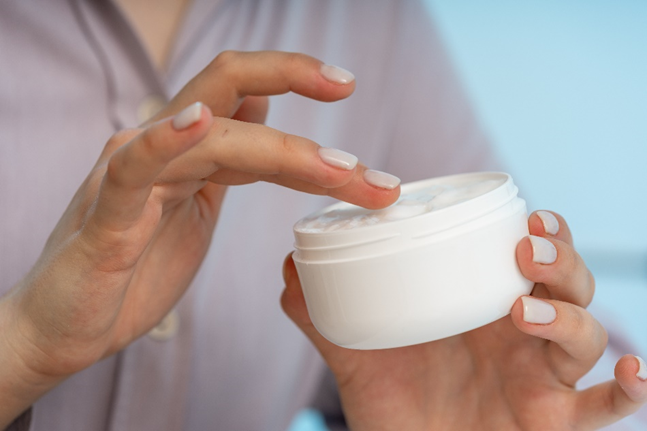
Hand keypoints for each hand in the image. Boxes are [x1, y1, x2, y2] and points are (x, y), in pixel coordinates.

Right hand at [0, 51, 399, 426]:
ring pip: (208, 135)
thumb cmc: (135, 269)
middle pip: (227, 88)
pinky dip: (165, 140)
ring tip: (336, 168)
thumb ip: (229, 160)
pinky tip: (197, 120)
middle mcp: (160, 148)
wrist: (69, 326)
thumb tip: (261, 110)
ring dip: (279, 148)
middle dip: (294, 81)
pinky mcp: (107, 215)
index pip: (247, 100)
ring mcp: (132, 176)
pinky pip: (134, 168)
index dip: (297, 85)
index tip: (347, 87)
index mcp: (187, 149)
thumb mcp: (198, 205)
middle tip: (349, 87)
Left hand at [282, 211, 646, 429]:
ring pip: (586, 332)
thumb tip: (288, 266)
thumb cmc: (391, 405)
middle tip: (525, 247)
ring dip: (570, 314)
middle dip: (559, 257)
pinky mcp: (554, 422)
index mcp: (480, 305)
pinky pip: (608, 407)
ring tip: (522, 310)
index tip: (523, 213)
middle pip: (567, 281)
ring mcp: (541, 378)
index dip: (538, 230)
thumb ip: (321, 312)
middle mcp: (519, 335)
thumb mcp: (354, 353)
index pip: (526, 255)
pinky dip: (631, 389)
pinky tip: (635, 371)